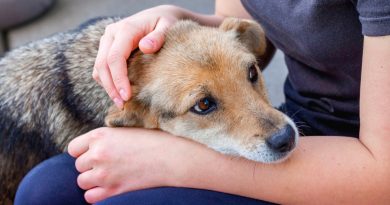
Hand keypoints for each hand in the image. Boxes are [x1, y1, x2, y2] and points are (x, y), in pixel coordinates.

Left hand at [67, 127, 199, 203]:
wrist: (171, 156)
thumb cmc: (152, 140)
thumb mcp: (125, 131)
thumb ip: (105, 139)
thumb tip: (92, 148)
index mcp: (100, 135)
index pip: (73, 148)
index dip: (83, 152)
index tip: (93, 154)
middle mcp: (98, 154)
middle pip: (78, 166)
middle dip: (90, 166)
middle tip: (109, 165)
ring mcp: (104, 174)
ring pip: (82, 182)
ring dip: (93, 181)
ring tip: (109, 176)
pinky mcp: (113, 190)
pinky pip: (90, 197)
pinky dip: (97, 194)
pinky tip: (110, 187)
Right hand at [93, 5, 183, 107]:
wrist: (159, 16)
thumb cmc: (166, 22)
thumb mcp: (167, 26)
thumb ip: (158, 36)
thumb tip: (145, 47)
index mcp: (125, 29)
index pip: (115, 57)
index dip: (119, 79)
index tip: (127, 96)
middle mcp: (111, 34)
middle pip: (102, 65)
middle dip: (111, 87)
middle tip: (122, 104)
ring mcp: (107, 41)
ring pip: (98, 68)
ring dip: (107, 86)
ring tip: (121, 102)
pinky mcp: (107, 48)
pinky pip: (101, 68)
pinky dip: (107, 81)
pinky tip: (119, 92)